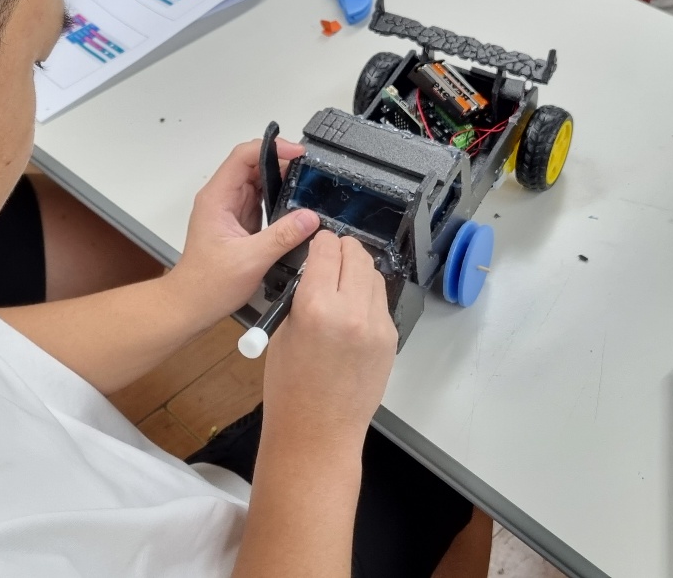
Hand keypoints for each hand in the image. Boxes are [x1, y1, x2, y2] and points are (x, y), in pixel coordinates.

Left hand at [165, 139, 318, 321]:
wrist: (192, 304)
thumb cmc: (208, 284)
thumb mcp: (250, 260)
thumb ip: (282, 236)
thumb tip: (309, 217)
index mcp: (217, 198)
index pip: (243, 156)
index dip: (271, 148)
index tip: (297, 152)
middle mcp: (222, 198)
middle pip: (253, 164)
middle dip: (281, 162)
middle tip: (310, 170)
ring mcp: (230, 209)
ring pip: (258, 181)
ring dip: (282, 179)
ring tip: (308, 184)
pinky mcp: (239, 221)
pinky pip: (261, 199)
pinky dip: (279, 197)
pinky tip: (296, 205)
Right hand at [262, 233, 397, 442]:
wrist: (318, 431)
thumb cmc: (289, 387)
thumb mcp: (282, 331)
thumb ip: (301, 295)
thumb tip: (317, 269)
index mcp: (315, 307)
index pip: (326, 249)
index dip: (320, 242)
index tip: (317, 244)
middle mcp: (351, 311)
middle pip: (356, 255)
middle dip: (342, 250)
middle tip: (331, 256)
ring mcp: (376, 326)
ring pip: (374, 275)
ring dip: (358, 271)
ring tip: (342, 283)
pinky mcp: (390, 339)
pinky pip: (380, 303)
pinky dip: (367, 298)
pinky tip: (352, 311)